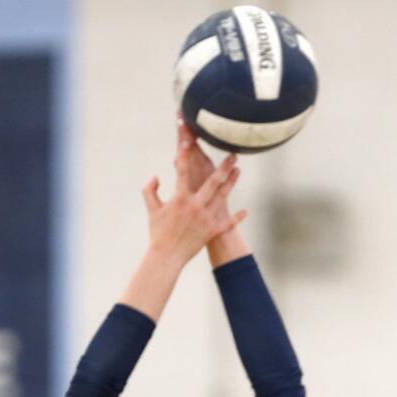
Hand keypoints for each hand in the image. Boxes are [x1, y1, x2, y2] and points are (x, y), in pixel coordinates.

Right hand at [141, 136, 245, 267]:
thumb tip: (155, 176)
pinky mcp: (211, 231)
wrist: (166, 257)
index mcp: (179, 199)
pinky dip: (236, 218)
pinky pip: (227, 224)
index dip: (185, 154)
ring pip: (222, 197)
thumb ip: (150, 191)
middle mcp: (195, 206)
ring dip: (231, 183)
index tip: (190, 140)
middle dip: (223, 167)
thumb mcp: (152, 209)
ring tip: (238, 170)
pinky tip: (245, 211)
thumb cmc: (158, 233)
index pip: (182, 171)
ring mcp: (205, 219)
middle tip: (232, 155)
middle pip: (212, 182)